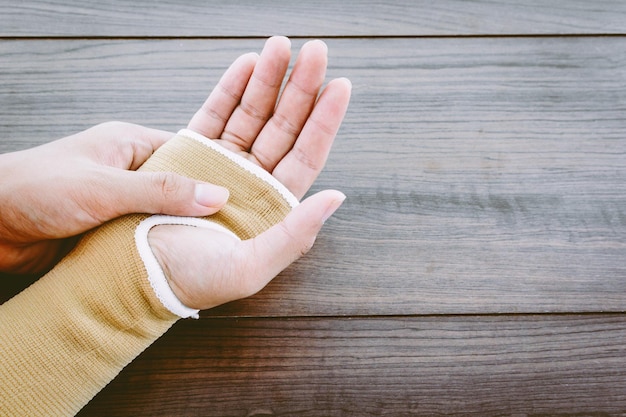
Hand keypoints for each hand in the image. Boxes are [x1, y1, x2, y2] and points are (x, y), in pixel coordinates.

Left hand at [0, 122, 229, 273]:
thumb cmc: (36, 189)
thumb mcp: (105, 187)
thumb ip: (161, 192)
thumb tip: (218, 195)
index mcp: (131, 144)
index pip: (190, 154)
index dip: (219, 173)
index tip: (250, 193)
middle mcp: (130, 171)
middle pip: (181, 188)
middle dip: (204, 207)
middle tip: (239, 227)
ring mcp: (120, 202)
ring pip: (165, 216)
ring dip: (181, 231)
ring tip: (217, 248)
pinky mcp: (110, 230)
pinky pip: (146, 237)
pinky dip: (160, 247)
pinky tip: (180, 261)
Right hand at [148, 36, 350, 309]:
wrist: (135, 275)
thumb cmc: (193, 280)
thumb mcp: (250, 267)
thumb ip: (295, 234)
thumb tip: (337, 196)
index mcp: (273, 205)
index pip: (306, 155)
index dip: (324, 121)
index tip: (340, 86)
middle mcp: (253, 180)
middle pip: (284, 126)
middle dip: (301, 88)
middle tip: (316, 52)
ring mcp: (223, 163)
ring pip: (253, 113)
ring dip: (268, 79)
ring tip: (281, 46)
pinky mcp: (191, 153)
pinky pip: (216, 113)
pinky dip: (231, 88)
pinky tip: (248, 64)